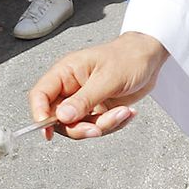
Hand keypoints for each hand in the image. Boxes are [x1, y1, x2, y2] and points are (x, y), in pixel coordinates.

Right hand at [29, 32, 166, 138]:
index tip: (47, 130)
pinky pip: (97, 127)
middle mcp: (70, 89)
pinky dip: (113, 124)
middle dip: (79, 127)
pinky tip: (127, 112)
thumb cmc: (128, 58)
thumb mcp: (107, 79)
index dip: (39, 114)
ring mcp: (83, 102)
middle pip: (58, 118)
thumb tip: (62, 117)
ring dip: (102, 126)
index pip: (40, 95)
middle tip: (98, 128)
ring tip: (123, 112)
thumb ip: (83, 100)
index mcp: (65, 72)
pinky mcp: (96, 111)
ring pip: (79, 126)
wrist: (149, 59)